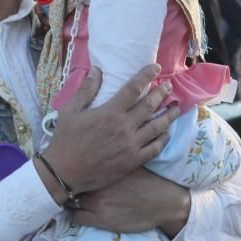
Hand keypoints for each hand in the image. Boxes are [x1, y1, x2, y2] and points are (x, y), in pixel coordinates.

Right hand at [41, 65, 178, 194]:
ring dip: (169, 115)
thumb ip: (86, 90)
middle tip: (169, 86)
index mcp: (109, 112)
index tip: (155, 68)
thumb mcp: (70, 111)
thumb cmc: (65, 140)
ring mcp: (131, 145)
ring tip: (175, 108)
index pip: (133, 88)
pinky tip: (166, 133)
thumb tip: (96, 70)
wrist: (65, 172)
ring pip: (157, 127)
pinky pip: (155, 148)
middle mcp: (124, 127)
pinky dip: (163, 139)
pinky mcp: (133, 161)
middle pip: (150, 106)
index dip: (146, 76)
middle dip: (162, 93)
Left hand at [71, 168, 190, 237]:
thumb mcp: (130, 162)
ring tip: (73, 201)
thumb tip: (97, 147)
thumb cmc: (149, 180)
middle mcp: (98, 184)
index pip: (77, 167)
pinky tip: (81, 213)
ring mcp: (98, 203)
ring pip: (70, 202)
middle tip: (70, 187)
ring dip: (71, 202)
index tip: (72, 173)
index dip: (73, 171)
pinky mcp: (101, 220)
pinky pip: (76, 218)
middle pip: (71, 184)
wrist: (166, 202)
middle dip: (70, 185)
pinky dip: (76, 216)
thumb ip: (113, 156)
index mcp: (104, 167)